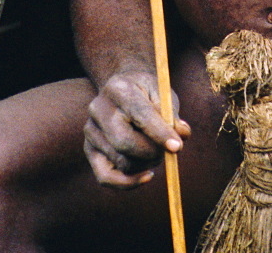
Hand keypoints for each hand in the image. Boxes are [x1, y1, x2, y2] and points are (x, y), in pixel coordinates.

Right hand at [83, 68, 190, 187]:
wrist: (124, 88)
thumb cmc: (147, 93)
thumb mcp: (163, 94)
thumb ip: (172, 114)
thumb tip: (182, 134)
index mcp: (119, 88)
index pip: (140, 114)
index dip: (160, 133)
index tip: (177, 146)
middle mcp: (99, 108)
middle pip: (124, 142)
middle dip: (152, 152)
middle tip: (170, 151)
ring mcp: (91, 129)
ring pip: (121, 162)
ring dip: (146, 164)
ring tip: (157, 151)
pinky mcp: (89, 149)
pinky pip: (106, 177)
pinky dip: (129, 182)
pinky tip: (147, 174)